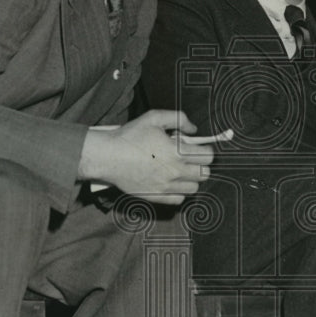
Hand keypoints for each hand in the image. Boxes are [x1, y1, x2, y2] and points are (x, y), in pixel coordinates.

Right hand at [78, 109, 214, 205]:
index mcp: (177, 152)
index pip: (208, 156)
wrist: (108, 156)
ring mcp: (166, 186)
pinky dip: (179, 191)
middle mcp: (175, 171)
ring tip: (180, 170)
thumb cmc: (130, 136)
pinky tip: (170, 181)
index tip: (198, 147)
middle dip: (200, 164)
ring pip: (194, 188)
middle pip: (205, 174)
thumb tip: (193, 129)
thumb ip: (178, 118)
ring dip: (191, 179)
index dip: (205, 149)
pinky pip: (179, 199)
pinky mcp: (156, 196)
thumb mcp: (154, 117)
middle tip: (189, 158)